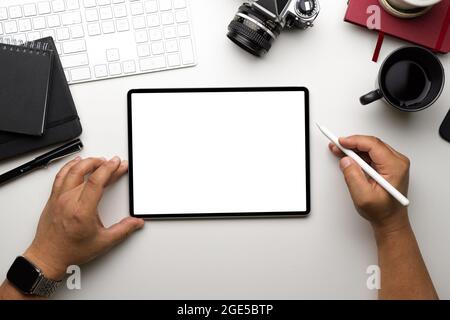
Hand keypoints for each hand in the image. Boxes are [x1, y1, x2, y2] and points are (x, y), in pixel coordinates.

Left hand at [23, 157, 143, 279]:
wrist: (48, 257)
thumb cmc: (70, 251)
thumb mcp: (103, 242)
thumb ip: (123, 230)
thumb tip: (136, 222)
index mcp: (82, 211)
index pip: (96, 181)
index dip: (109, 169)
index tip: (117, 164)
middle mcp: (68, 201)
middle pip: (86, 172)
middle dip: (103, 164)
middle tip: (114, 163)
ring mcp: (58, 198)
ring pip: (72, 170)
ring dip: (87, 162)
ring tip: (99, 160)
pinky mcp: (52, 198)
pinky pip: (60, 176)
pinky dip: (70, 166)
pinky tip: (76, 163)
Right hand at [329, 135, 409, 233]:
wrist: (390, 220)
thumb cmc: (382, 211)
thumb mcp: (363, 196)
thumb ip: (353, 176)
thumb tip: (346, 160)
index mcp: (395, 167)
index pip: (373, 145)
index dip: (354, 141)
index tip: (340, 142)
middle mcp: (397, 162)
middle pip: (372, 144)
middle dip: (352, 144)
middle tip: (336, 145)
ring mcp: (393, 163)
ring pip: (370, 148)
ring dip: (354, 149)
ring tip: (339, 151)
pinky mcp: (388, 165)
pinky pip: (372, 154)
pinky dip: (359, 154)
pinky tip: (348, 156)